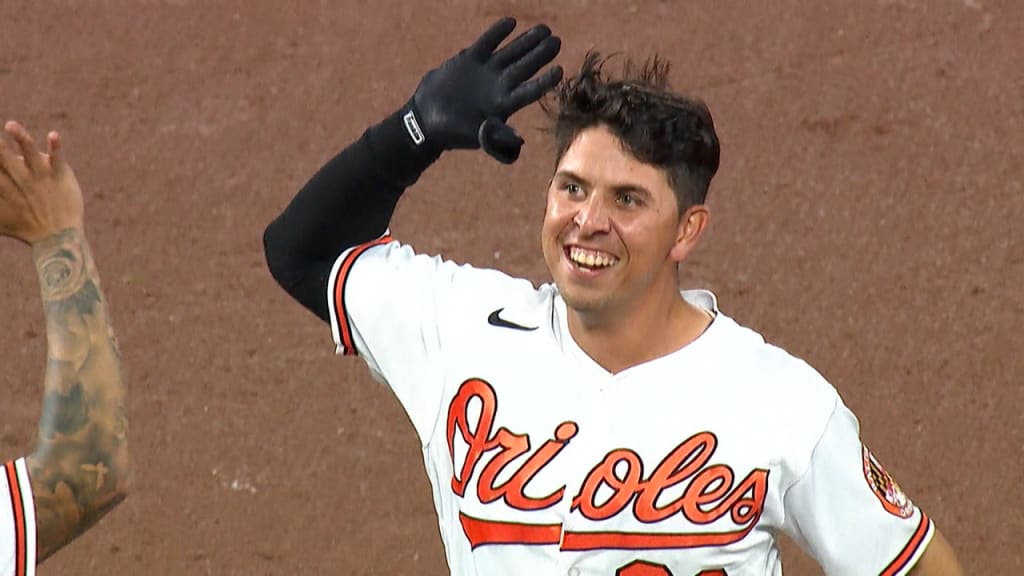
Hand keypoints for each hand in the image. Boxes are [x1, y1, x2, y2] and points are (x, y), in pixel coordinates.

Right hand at [0, 121, 83, 243]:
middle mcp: (22, 180)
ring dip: (20, 138)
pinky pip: (57, 159)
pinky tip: (54, 135)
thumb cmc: (24, 229)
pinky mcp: (60, 175)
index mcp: (4, 188)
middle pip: (5, 159)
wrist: (57, 237)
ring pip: (30, 153)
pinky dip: (56, 147)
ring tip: (11, 126)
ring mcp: (42, 177)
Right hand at [408, 17, 562, 163]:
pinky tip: (510, 22)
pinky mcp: (470, 59)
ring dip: (527, 41)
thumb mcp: (478, 139)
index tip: (559, 71)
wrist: (427, 120)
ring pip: (511, 52)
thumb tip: (519, 140)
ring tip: (544, 30)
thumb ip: (498, 140)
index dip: (545, 81)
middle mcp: (500, 86)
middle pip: (526, 67)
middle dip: (541, 54)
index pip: (530, 91)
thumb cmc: (454, 133)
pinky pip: (487, 42)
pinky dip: (497, 33)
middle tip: (556, 42)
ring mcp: (487, 71)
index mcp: (505, 105)